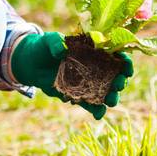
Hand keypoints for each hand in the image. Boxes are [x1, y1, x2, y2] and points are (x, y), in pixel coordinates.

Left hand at [10, 31, 134, 119]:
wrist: (30, 63)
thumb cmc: (43, 47)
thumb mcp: (48, 41)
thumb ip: (55, 43)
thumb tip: (62, 51)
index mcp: (93, 51)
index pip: (115, 55)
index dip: (124, 61)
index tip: (126, 67)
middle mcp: (94, 68)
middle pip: (115, 76)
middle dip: (120, 81)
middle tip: (118, 84)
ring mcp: (87, 83)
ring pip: (105, 92)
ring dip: (111, 98)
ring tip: (111, 101)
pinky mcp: (78, 95)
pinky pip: (91, 105)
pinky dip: (96, 111)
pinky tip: (98, 115)